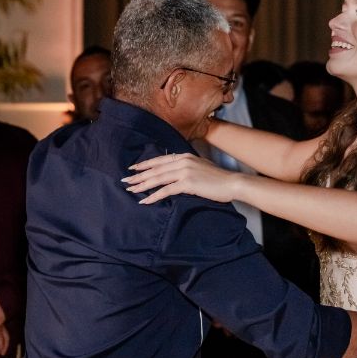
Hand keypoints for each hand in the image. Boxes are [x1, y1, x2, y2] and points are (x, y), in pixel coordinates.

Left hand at [123, 153, 241, 204]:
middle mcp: (182, 161)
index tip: (133, 169)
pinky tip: (145, 201)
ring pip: (158, 179)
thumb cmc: (217, 178)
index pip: (159, 160)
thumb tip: (174, 173)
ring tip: (131, 191)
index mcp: (184, 156)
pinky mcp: (187, 183)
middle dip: (139, 176)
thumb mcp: (200, 167)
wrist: (231, 183)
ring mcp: (184, 171)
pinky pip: (166, 190)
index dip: (145, 164)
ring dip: (143, 186)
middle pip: (155, 169)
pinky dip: (154, 196)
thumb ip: (186, 167)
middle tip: (126, 182)